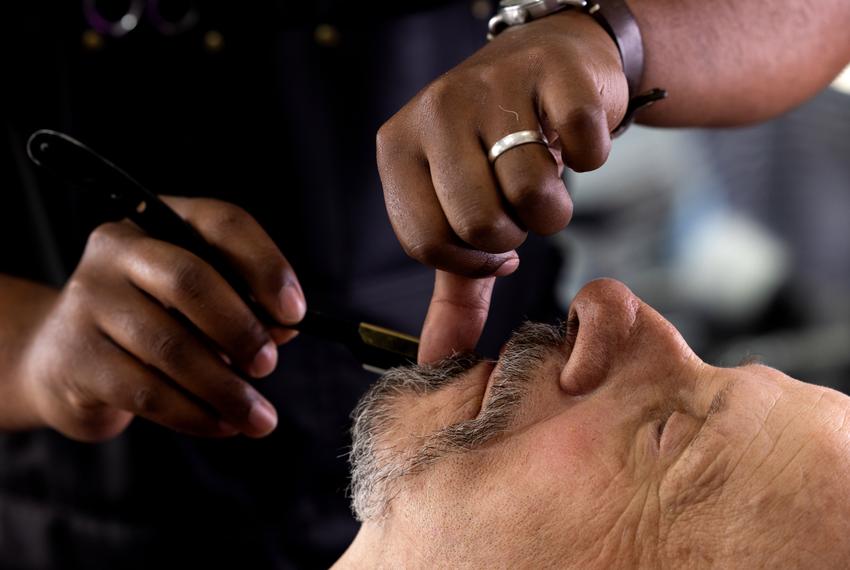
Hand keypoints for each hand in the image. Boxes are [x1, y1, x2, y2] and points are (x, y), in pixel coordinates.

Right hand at [16, 197, 305, 441]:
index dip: (266, 266)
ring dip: (225, 388)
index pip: (222, 223)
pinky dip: (194, 413)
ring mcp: (88, 300)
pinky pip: (147, 391)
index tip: (296, 314)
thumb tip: (285, 329)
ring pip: (170, 346)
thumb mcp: (199, 304)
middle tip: (268, 365)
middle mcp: (118, 250)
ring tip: (259, 416)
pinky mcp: (76, 357)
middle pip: (191, 280)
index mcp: (160, 220)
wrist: (64, 360)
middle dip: (241, 328)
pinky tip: (222, 425)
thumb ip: (244, 307)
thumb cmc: (154, 323)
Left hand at [376, 11, 627, 361]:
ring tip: (547, 176)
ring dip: (555, 204)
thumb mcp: (463, 213)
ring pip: (533, 191)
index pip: (427, 243)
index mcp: (399, 148)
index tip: (493, 241)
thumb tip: (438, 365)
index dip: (472, 258)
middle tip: (520, 208)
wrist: (551, 59)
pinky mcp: (554, 72)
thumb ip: (454, 291)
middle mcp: (437, 111)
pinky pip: (584, 147)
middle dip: (515, 232)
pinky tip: (575, 138)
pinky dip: (593, 156)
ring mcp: (494, 86)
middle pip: (479, 221)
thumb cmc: (499, 152)